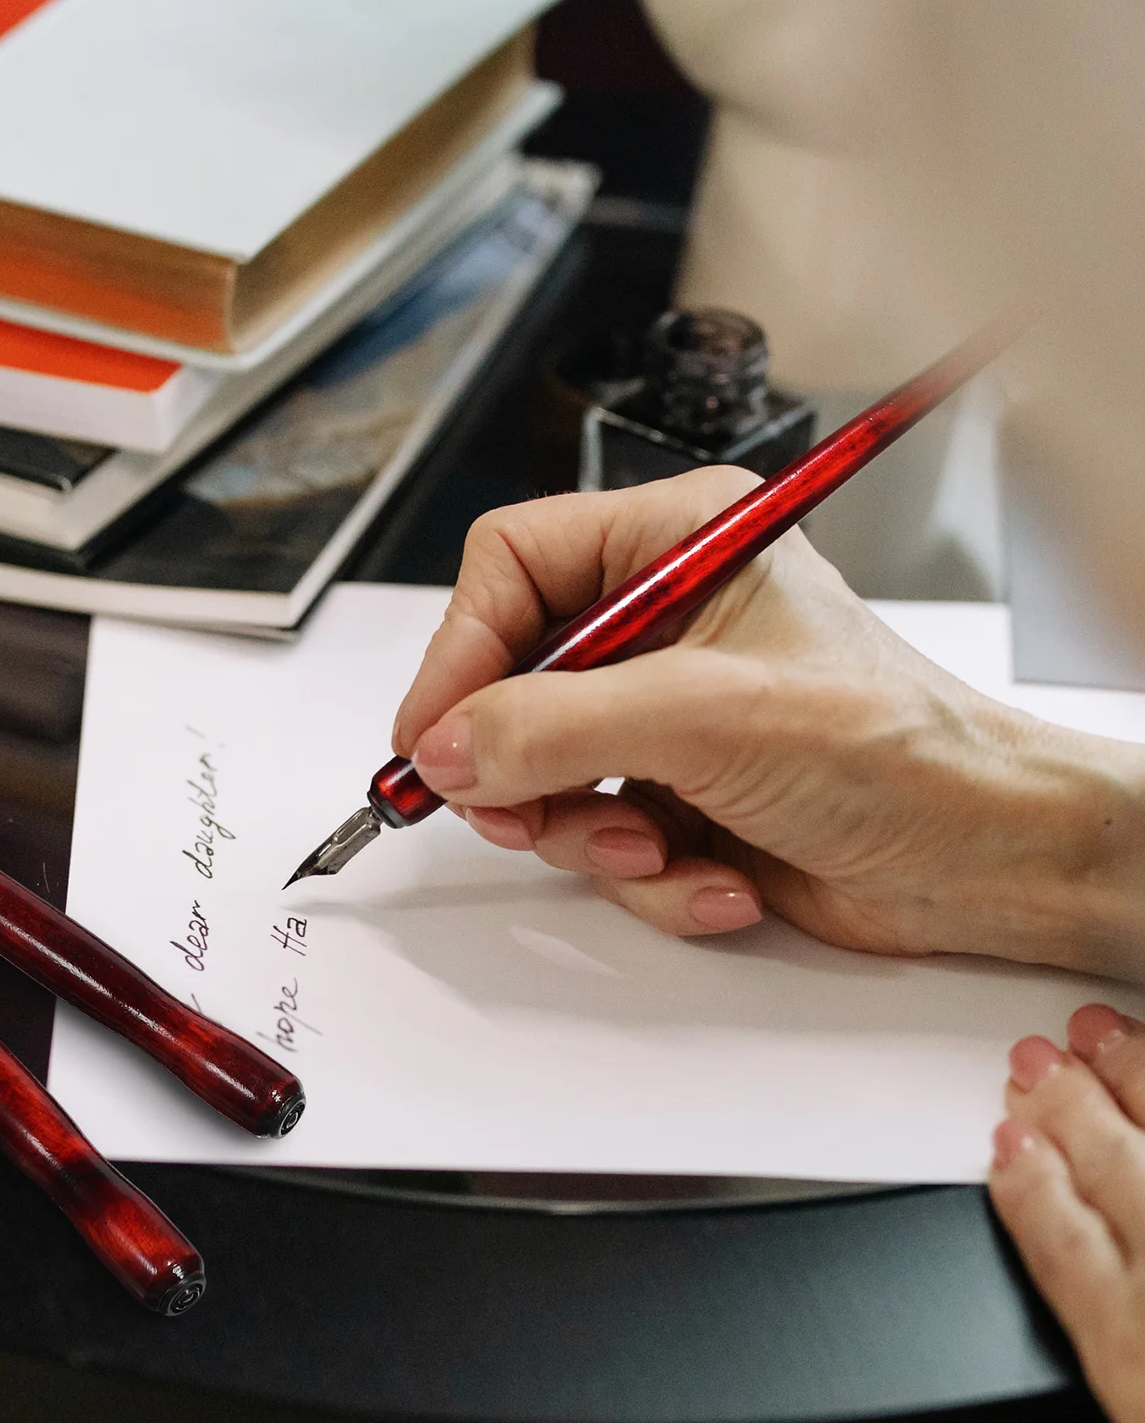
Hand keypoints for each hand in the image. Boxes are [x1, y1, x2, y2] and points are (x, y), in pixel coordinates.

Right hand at [392, 467, 1144, 975]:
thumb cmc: (900, 750)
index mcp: (676, 546)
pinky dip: (646, 876)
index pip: (511, 565)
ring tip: (663, 844)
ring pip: (541, 775)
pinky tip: (719, 876)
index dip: (460, 649)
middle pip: (508, 679)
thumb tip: (444, 746)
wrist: (987, 860)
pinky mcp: (671, 796)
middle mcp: (659, 624)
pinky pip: (595, 837)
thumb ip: (556, 727)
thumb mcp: (709, 717)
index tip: (434, 734)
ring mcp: (660, 716)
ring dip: (592, 833)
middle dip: (525, 766)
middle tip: (529, 811)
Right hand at [991, 1008, 1144, 1422]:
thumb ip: (1115, 1328)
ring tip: (1107, 1039)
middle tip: (1040, 1059)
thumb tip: (1074, 1251)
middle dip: (1068, 1105)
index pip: (1058, 1240)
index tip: (1010, 1137)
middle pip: (1112, 1169)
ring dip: (1134, 1077)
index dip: (1026, 1182)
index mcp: (1135, 1354)